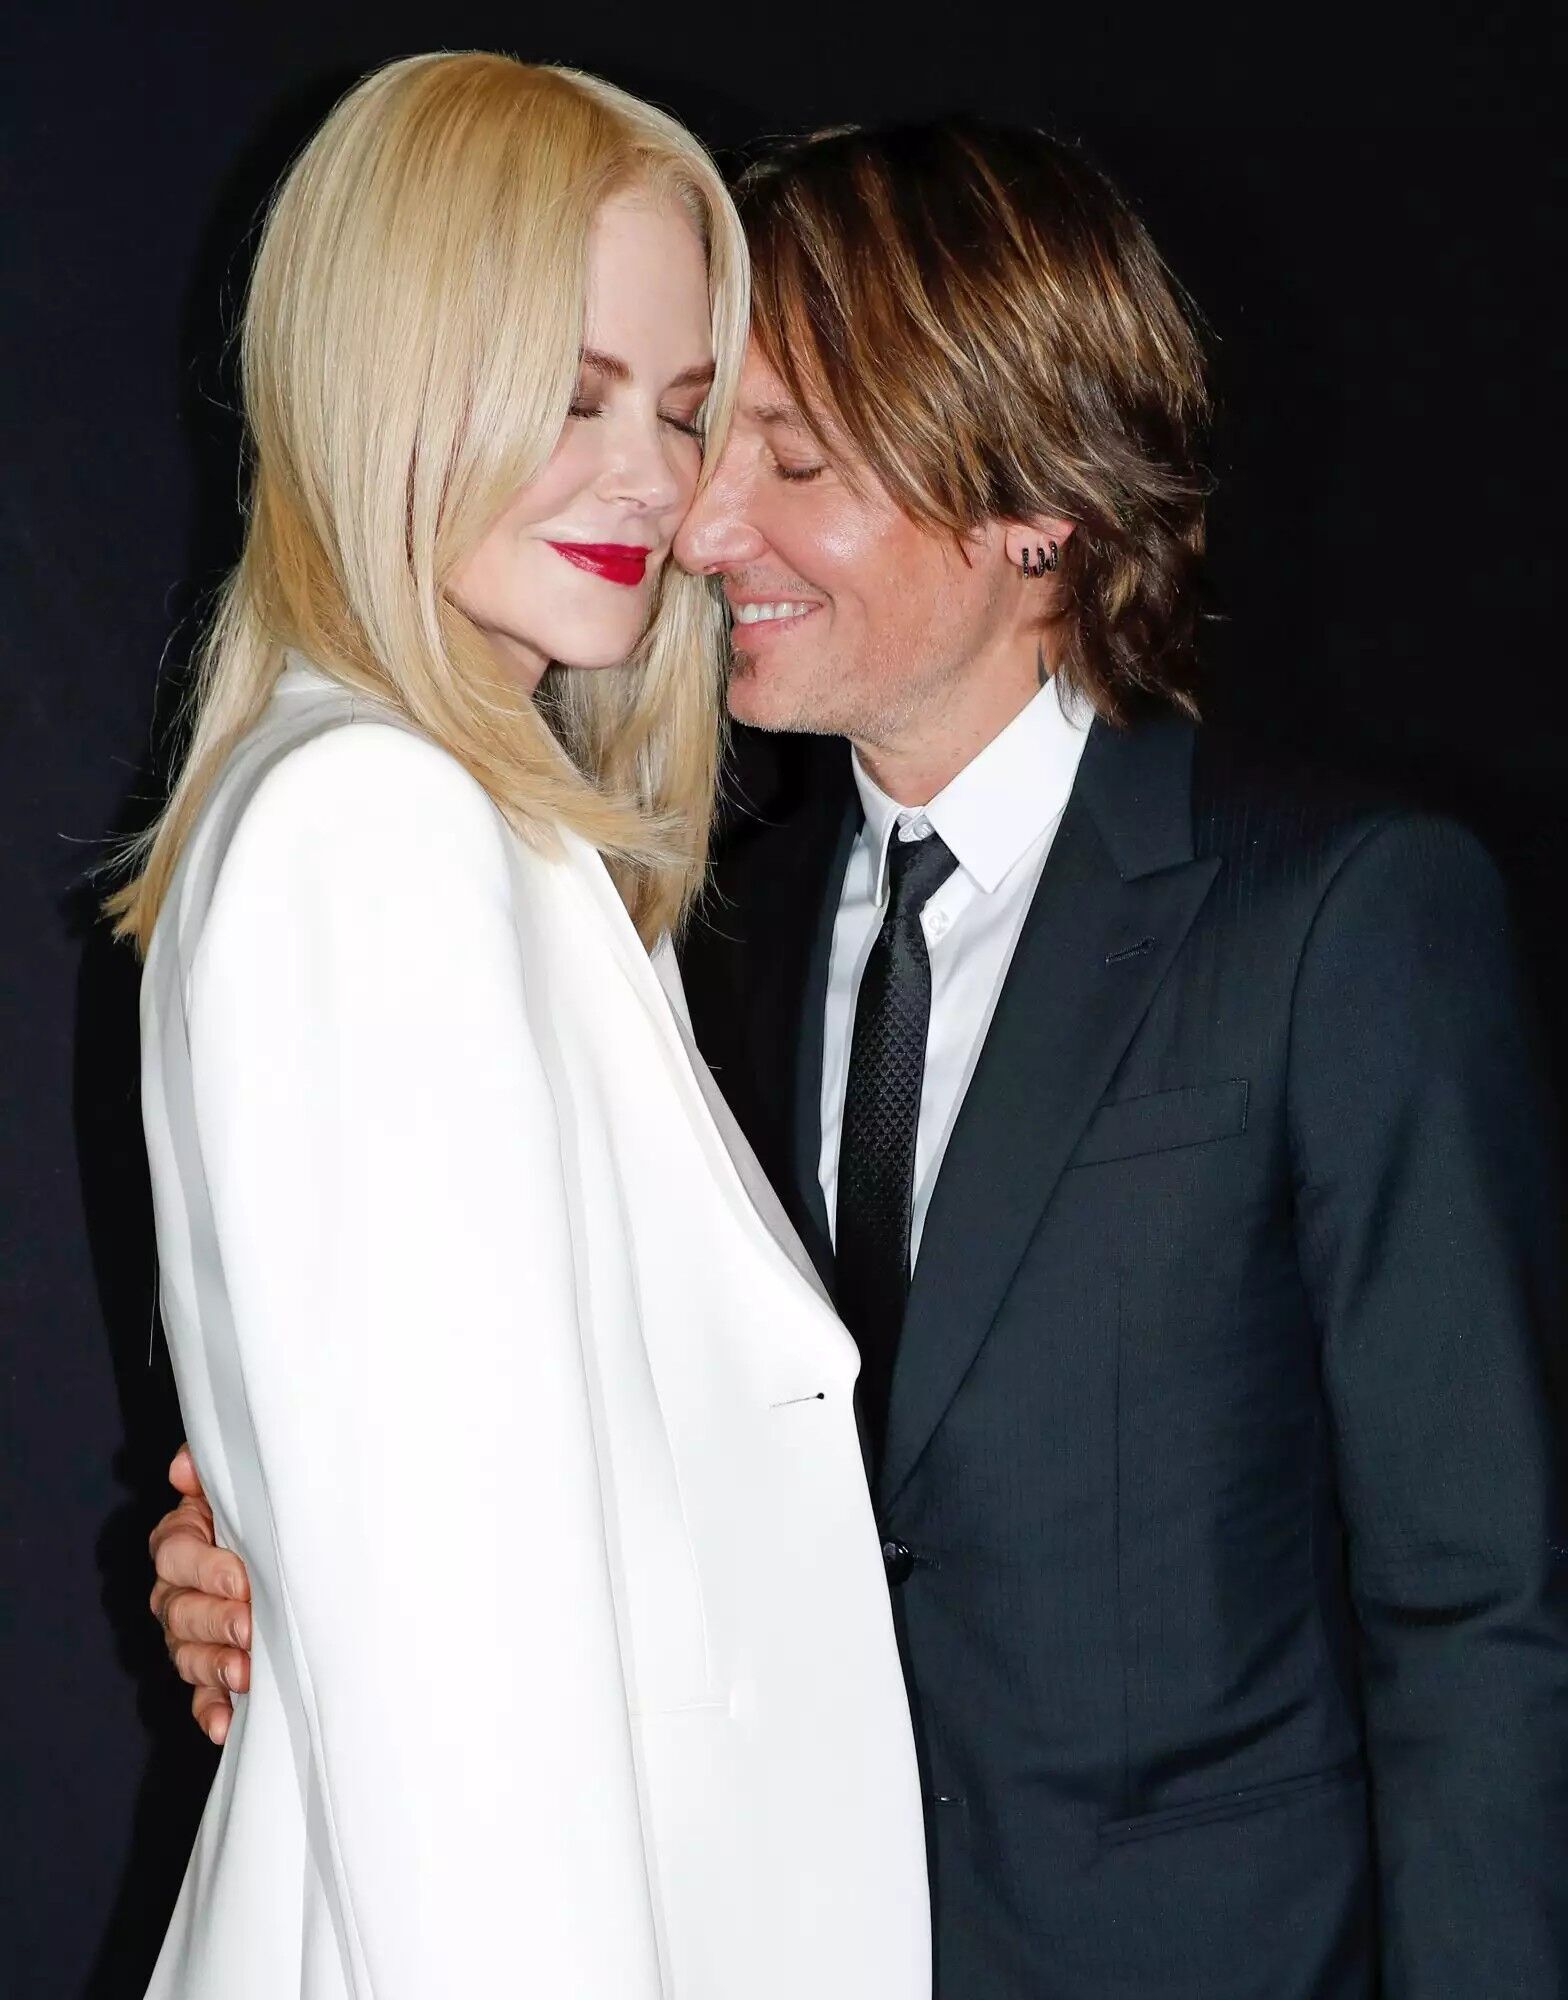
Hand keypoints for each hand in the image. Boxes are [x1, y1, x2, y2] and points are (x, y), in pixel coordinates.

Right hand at [148, 1445, 251, 1743]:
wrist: (296, 1553)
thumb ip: (212, 1473)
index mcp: (182, 1540)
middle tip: (249, 1625)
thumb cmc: (266, 1514)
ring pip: (187, 1654)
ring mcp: (189, 1635)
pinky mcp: (209, 1673)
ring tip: (245, 1673)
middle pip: (179, 1609)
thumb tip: (183, 1469)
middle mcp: (177, 1590)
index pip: (175, 1553)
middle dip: (216, 1619)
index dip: (206, 1568)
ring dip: (215, 1666)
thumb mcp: (245, 1486)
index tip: (242, 1579)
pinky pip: (200, 1696)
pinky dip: (210, 1711)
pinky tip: (224, 1724)